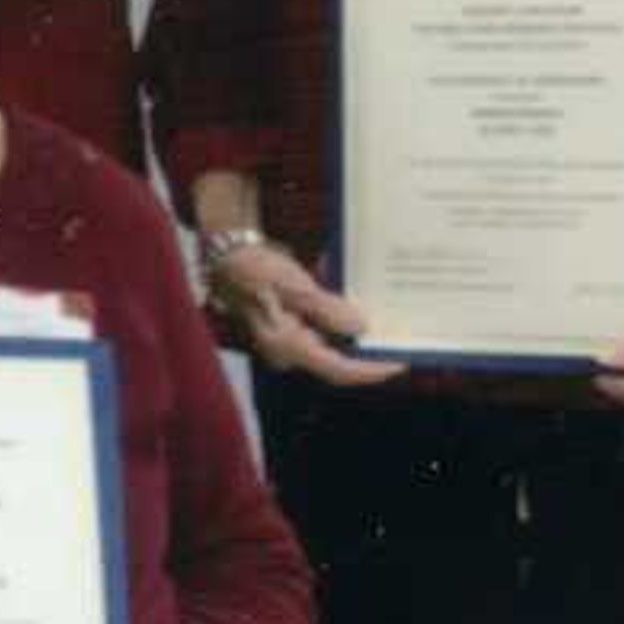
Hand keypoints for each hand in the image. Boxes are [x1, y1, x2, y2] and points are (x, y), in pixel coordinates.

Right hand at [205, 238, 406, 386]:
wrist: (224, 254)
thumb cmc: (254, 269)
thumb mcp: (295, 286)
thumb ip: (328, 309)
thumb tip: (361, 327)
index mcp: (287, 346)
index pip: (338, 370)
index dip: (371, 370)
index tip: (399, 363)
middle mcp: (287, 349)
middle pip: (337, 359)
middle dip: (365, 347)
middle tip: (396, 337)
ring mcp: (286, 338)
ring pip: (330, 341)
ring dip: (351, 324)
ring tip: (377, 307)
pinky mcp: (287, 324)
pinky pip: (319, 325)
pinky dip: (334, 310)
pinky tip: (343, 285)